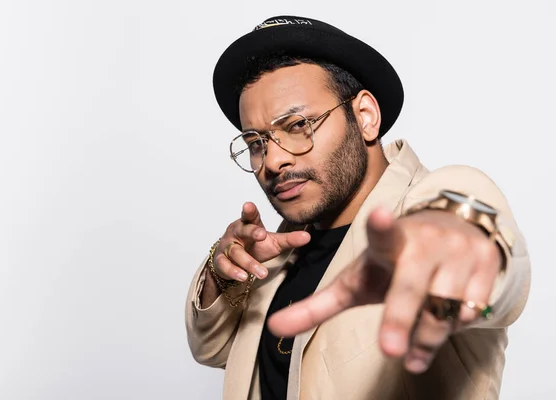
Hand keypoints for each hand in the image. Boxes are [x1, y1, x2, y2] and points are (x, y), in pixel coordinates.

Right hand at [214, 202, 310, 281]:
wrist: (233, 260)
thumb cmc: (255, 246)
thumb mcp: (273, 242)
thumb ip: (289, 239)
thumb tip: (308, 237)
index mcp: (249, 224)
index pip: (250, 216)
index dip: (249, 210)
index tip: (249, 205)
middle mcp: (236, 233)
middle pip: (243, 230)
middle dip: (252, 232)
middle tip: (262, 235)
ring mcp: (227, 246)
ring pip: (236, 252)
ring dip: (248, 262)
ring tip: (261, 273)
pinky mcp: (221, 261)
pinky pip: (225, 265)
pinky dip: (234, 271)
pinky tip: (243, 277)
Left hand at [267, 206, 500, 372]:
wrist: (448, 231)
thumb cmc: (392, 262)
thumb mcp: (356, 280)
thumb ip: (317, 306)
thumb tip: (272, 328)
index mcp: (387, 242)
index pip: (382, 234)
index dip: (381, 226)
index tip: (378, 214)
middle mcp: (423, 241)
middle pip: (410, 289)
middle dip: (400, 320)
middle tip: (390, 352)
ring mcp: (458, 250)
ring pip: (443, 311)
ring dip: (426, 338)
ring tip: (412, 350)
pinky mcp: (486, 262)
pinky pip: (471, 312)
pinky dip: (455, 326)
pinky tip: (445, 316)